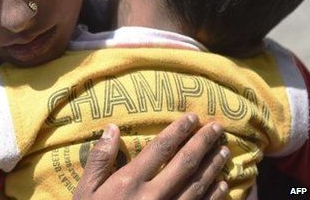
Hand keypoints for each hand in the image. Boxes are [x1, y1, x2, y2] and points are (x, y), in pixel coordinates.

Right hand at [73, 114, 229, 199]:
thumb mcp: (85, 191)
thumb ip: (99, 160)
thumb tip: (112, 129)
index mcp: (129, 182)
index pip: (160, 149)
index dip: (178, 131)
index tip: (192, 117)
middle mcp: (154, 196)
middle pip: (185, 163)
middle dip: (203, 143)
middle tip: (217, 127)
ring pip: (198, 185)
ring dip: (213, 166)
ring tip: (224, 151)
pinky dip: (215, 195)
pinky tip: (222, 184)